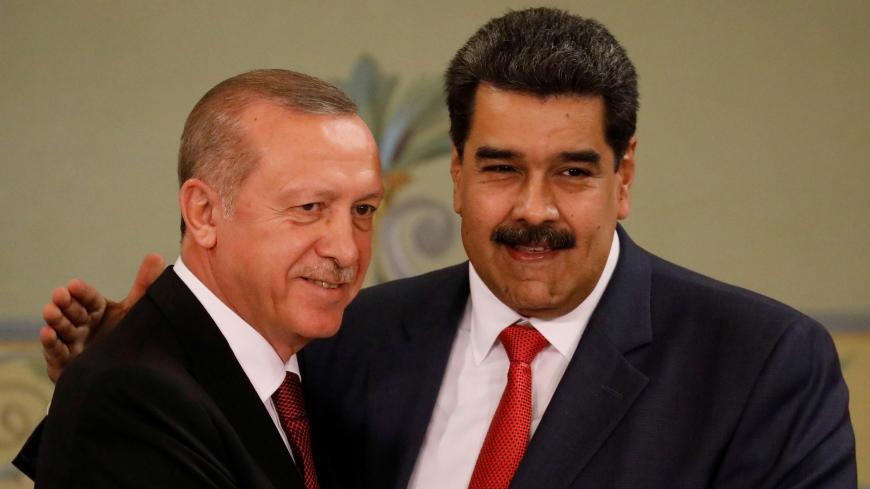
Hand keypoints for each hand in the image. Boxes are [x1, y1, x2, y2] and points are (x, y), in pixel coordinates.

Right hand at [40, 253, 165, 381]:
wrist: (129, 372)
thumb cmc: (128, 335)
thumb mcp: (138, 309)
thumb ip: (145, 284)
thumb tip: (156, 256)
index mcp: (98, 310)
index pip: (89, 298)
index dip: (81, 292)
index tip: (73, 285)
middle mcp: (83, 325)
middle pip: (73, 312)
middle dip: (65, 303)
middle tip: (59, 294)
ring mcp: (73, 344)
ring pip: (62, 330)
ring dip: (55, 320)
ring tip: (49, 311)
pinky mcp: (67, 363)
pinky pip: (57, 353)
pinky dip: (51, 343)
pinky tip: (47, 333)